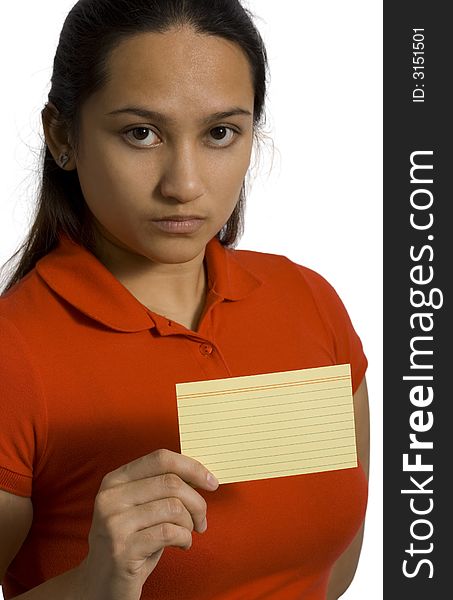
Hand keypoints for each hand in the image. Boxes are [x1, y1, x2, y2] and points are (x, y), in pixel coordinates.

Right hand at [78, 449, 218, 599]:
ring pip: (174, 508)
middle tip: (201, 519)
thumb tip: (200, 474)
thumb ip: (161, 487)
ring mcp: (114, 523)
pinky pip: (170, 533)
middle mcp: (111, 497)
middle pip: (171, 483)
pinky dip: (185, 538)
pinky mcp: (122, 549)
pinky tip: (182, 545)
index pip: (161, 459)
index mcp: (115, 480)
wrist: (101, 583)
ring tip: (187, 534)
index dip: (191, 467)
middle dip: (197, 502)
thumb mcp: (140, 507)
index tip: (211, 482)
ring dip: (190, 523)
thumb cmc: (131, 542)